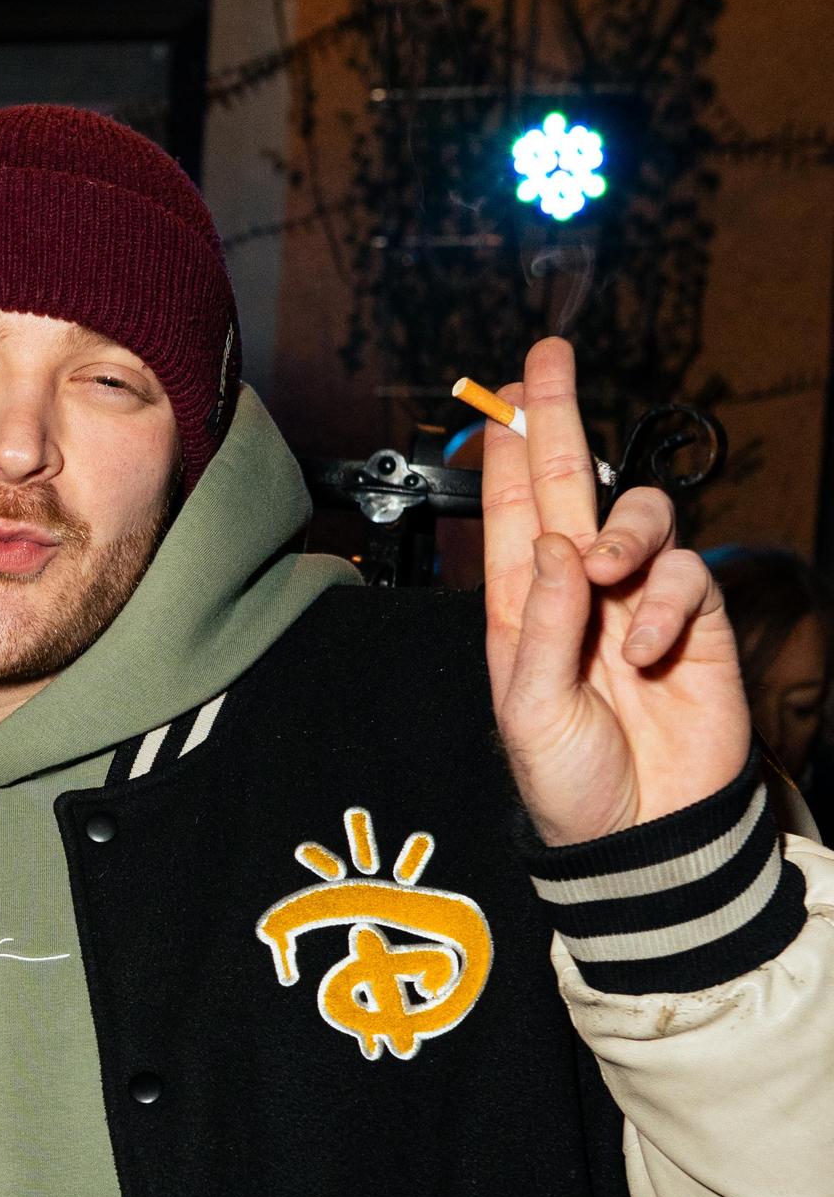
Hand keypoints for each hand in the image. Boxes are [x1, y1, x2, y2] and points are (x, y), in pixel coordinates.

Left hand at [482, 336, 749, 845]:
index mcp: (524, 607)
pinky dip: (663, 604)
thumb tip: (558, 540)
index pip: (514, 512)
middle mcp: (579, 592)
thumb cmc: (573, 783)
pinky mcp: (691, 623)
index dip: (511, 451)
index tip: (505, 391)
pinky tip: (645, 649)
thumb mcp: (530, 711)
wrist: (643, 836)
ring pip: (641, 518)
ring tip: (605, 571)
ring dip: (624, 530)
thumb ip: (541, 623)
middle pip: (573, 485)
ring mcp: (637, 602)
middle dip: (560, 420)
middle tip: (549, 360)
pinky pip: (684, 576)